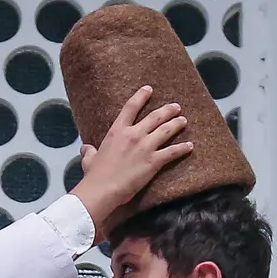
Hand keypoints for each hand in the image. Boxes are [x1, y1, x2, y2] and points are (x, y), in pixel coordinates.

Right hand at [74, 86, 192, 233]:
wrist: (103, 189)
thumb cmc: (95, 175)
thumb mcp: (89, 159)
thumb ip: (89, 151)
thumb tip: (86, 149)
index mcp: (117, 131)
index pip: (131, 107)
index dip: (141, 96)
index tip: (149, 89)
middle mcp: (134, 135)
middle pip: (155, 117)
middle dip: (167, 110)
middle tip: (175, 107)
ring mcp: (145, 147)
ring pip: (166, 130)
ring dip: (177, 124)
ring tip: (184, 120)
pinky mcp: (154, 161)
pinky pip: (172, 152)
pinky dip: (183, 148)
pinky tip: (190, 146)